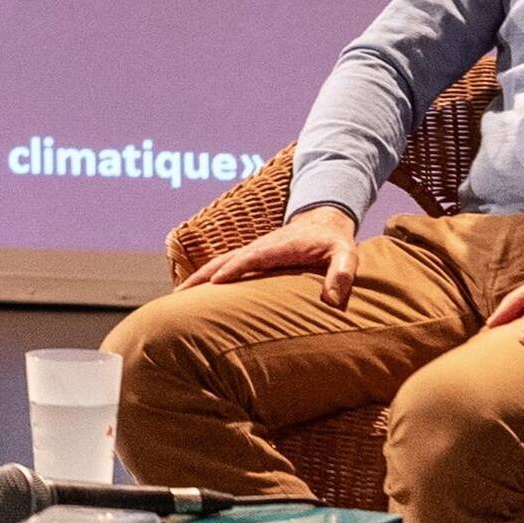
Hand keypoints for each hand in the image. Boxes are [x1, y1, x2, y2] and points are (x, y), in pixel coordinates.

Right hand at [191, 199, 365, 305]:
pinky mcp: (249, 259)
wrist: (322, 222)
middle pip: (223, 260)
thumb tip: (332, 299)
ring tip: (176, 300)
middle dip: (202, 277)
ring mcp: (251, 253)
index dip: (234, 268)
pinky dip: (204, 280)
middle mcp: (259, 248)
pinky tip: (192, 296)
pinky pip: (222, 268)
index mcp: (278, 246)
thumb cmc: (333, 242)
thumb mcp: (347, 254)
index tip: (216, 282)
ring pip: (217, 265)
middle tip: (179, 297)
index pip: (251, 257)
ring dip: (197, 280)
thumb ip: (343, 272)